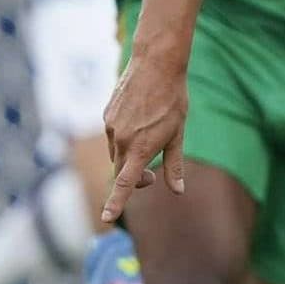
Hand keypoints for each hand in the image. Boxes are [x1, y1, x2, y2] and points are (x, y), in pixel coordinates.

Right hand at [100, 50, 188, 225]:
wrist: (156, 64)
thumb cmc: (173, 100)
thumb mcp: (178, 134)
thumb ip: (174, 165)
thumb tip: (178, 191)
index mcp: (140, 148)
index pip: (124, 184)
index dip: (115, 203)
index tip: (106, 219)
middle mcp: (121, 140)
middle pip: (121, 171)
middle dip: (135, 179)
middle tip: (154, 176)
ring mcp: (111, 127)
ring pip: (116, 154)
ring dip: (129, 158)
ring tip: (151, 140)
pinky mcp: (106, 115)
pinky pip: (113, 136)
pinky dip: (125, 139)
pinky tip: (140, 122)